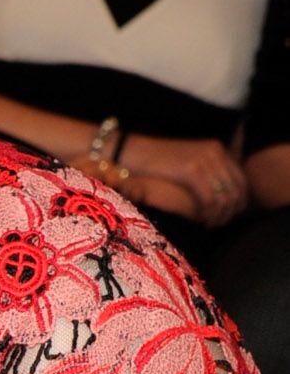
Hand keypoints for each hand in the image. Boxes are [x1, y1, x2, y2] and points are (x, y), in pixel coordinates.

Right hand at [99, 133, 250, 230]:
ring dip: (221, 215)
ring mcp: (204, 160)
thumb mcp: (186, 161)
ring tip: (211, 224)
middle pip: (237, 189)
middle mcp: (215, 152)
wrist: (132, 152)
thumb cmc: (155, 162)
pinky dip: (209, 214)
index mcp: (216, 149)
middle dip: (232, 211)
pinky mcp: (191, 170)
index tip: (229, 215)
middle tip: (220, 224)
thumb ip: (205, 171)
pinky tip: (203, 221)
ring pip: (225, 197)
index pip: (242, 179)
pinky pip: (210, 199)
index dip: (240, 201)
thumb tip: (219, 193)